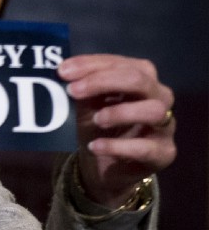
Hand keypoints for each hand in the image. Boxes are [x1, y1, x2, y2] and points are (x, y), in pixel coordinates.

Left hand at [58, 54, 175, 206]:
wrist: (106, 166)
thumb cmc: (99, 126)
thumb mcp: (87, 103)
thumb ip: (81, 87)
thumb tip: (64, 71)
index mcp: (141, 77)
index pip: (120, 63)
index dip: (90, 64)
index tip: (63, 71)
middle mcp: (159, 96)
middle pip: (139, 79)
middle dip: (102, 81)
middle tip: (73, 91)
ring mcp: (166, 125)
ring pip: (153, 110)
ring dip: (119, 112)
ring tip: (96, 119)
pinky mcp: (164, 152)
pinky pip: (146, 148)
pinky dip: (117, 146)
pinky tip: (95, 146)